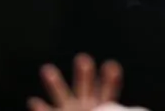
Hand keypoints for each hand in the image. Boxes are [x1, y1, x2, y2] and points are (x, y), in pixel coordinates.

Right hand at [26, 53, 145, 110]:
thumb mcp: (111, 108)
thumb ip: (115, 104)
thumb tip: (130, 90)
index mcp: (101, 103)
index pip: (108, 89)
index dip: (111, 78)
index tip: (112, 65)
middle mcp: (84, 104)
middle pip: (85, 85)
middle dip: (84, 73)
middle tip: (83, 58)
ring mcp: (69, 109)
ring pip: (61, 93)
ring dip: (54, 82)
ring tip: (47, 68)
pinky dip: (40, 108)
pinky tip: (34, 100)